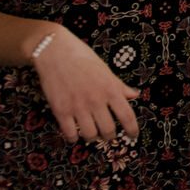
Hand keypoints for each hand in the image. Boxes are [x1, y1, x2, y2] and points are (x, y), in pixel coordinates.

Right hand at [31, 26, 140, 142]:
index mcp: (110, 89)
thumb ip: (119, 86)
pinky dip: (74, 138)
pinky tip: (75, 133)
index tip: (133, 136)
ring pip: (90, 135)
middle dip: (110, 136)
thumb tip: (135, 95)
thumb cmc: (82, 58)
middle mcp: (96, 100)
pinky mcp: (60, 110)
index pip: (127, 116)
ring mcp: (78, 106)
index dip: (132, 130)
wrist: (54, 51)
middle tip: (108, 133)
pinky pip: (70, 134)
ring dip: (93, 137)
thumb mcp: (105, 70)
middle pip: (108, 131)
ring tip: (92, 132)